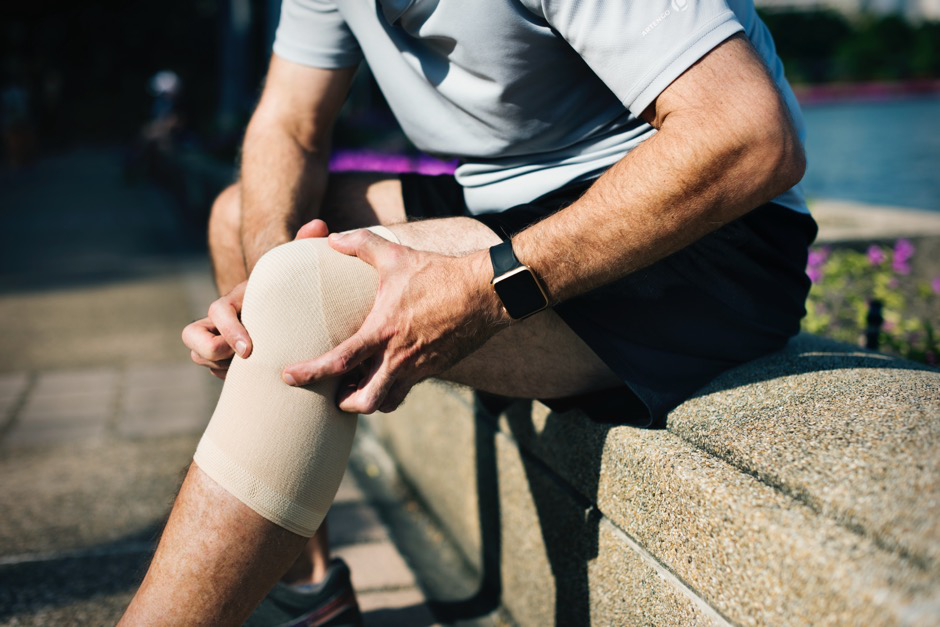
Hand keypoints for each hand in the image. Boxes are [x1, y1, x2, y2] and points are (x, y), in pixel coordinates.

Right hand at [182, 219, 330, 377]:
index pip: (216, 311)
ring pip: (201, 356)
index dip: (228, 330)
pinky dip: (229, 376)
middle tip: (244, 360)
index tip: (249, 349)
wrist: (290, 311)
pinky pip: (214, 371)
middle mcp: (221, 318)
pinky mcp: (224, 358)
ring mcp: (219, 338)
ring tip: (254, 368)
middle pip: (192, 336)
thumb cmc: (294, 290)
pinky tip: (257, 377)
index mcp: (237, 299)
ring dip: (221, 366)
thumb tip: (319, 225)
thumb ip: (303, 247)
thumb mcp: (297, 270)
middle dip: (212, 351)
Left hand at [282, 229, 506, 413]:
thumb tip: (332, 238)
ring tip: (358, 386)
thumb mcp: (396, 255)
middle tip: (333, 392)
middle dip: (344, 403)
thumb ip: (361, 244)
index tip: (288, 376)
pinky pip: (407, 390)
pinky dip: (392, 390)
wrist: (484, 293)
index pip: (339, 362)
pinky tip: (387, 374)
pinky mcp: (435, 369)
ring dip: (369, 400)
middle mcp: (399, 357)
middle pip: (364, 401)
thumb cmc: (439, 273)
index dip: (310, 373)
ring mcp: (419, 367)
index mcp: (383, 331)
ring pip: (387, 402)